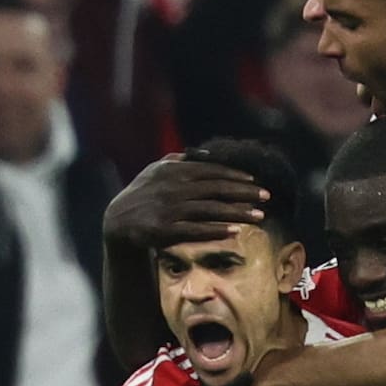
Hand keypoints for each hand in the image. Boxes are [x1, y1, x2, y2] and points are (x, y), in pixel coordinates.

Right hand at [103, 154, 268, 249]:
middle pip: (216, 188)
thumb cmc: (144, 194)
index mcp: (174, 170)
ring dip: (237, 212)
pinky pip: (196, 230)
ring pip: (211, 209)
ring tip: (259, 216)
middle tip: (266, 196)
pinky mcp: (166, 230)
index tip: (256, 181)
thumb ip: (180, 161)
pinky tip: (235, 231)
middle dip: (244, 192)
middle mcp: (173, 187)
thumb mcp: (157, 171)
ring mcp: (170, 209)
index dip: (235, 175)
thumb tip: (203, 154)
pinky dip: (217, 230)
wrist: (119, 221)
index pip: (211, 171)